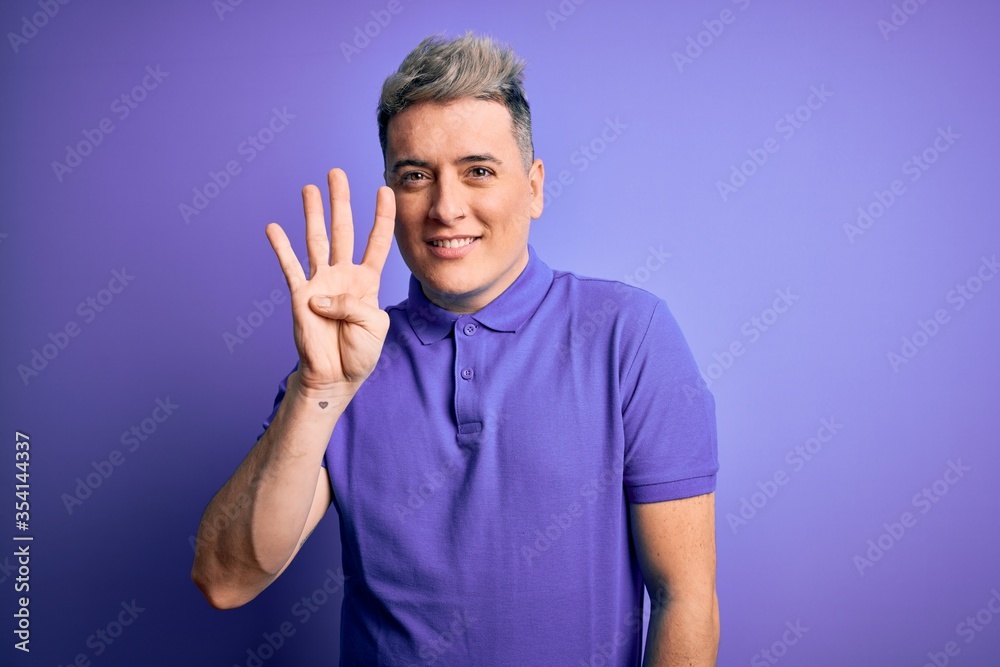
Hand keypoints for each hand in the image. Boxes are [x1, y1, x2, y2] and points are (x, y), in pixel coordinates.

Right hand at [265, 168, 394, 393]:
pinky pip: (290, 268)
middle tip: (336, 173)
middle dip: (340, 201)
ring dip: (312, 214)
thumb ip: (355, 306)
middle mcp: (343, 275)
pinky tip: (274, 228)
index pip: (377, 242)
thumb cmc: (360, 352)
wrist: (336, 376)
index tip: (385, 189)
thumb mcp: (374, 326)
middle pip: (343, 230)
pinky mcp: (301, 296)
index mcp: (367, 281)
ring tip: (309, 188)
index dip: (382, 217)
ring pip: (316, 240)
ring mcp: (320, 282)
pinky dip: (282, 248)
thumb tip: (322, 295)